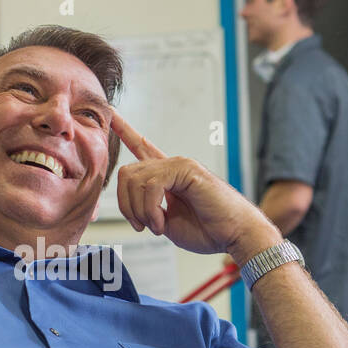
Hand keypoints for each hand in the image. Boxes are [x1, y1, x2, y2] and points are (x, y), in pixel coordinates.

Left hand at [109, 110, 274, 256]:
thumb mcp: (167, 221)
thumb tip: (132, 206)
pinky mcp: (187, 170)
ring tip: (157, 226)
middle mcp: (172, 166)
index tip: (111, 113)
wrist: (235, 235)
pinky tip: (162, 222)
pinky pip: (151, 185)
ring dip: (140, 211)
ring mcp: (180, 165)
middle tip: (142, 226)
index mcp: (167, 176)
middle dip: (126, 206)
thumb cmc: (208, 231)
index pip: (141, 147)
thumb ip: (147, 209)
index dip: (125, 130)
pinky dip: (150, 209)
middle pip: (126, 173)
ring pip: (135, 180)